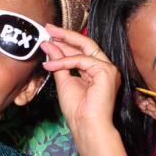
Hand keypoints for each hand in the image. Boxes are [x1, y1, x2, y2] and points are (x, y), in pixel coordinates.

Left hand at [41, 25, 119, 155]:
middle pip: (86, 44)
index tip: (49, 36)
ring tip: (47, 42)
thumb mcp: (64, 83)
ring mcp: (108, 69)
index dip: (65, 42)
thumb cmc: (78, 112)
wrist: (87, 127)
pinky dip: (65, 62)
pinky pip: (82, 60)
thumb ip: (59, 64)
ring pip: (85, 48)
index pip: (81, 51)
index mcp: (95, 72)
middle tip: (49, 28)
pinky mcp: (107, 72)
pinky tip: (51, 65)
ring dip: (63, 44)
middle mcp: (104, 68)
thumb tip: (50, 46)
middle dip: (66, 35)